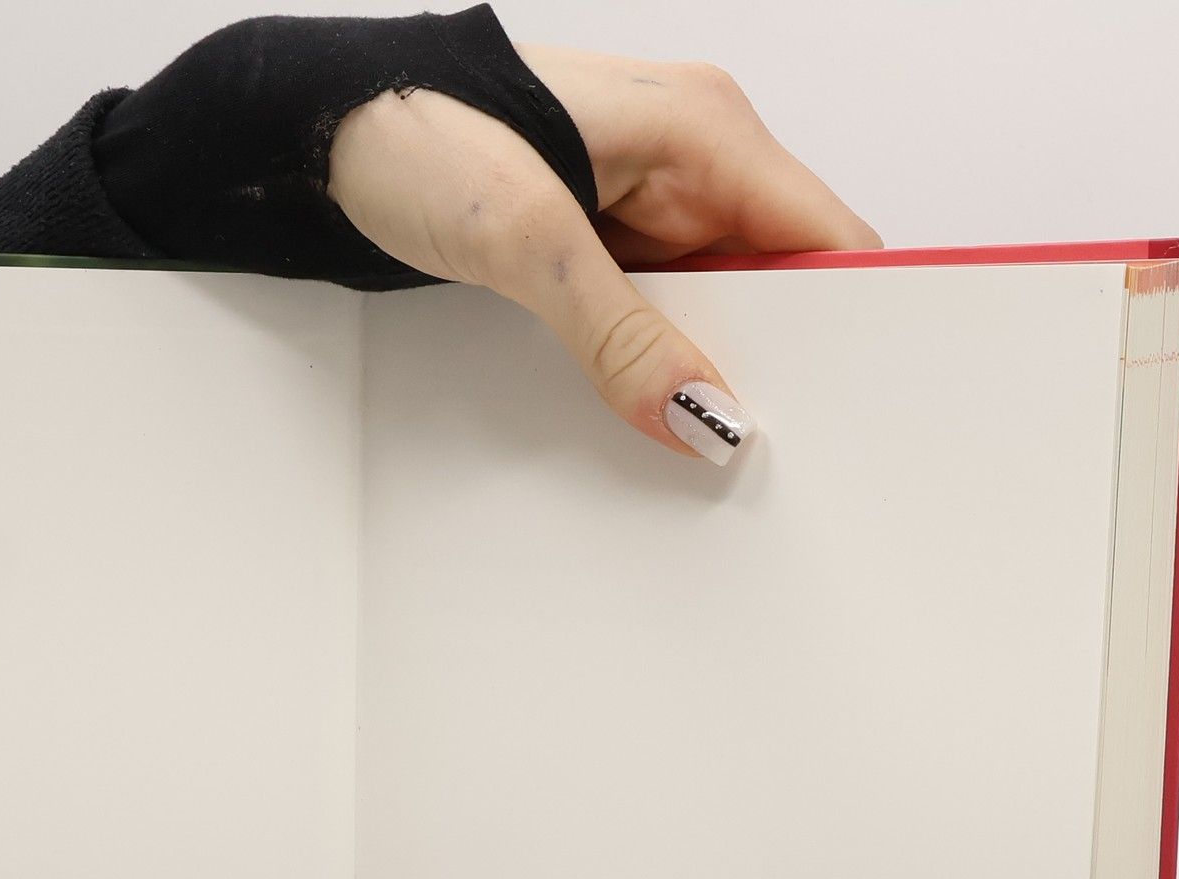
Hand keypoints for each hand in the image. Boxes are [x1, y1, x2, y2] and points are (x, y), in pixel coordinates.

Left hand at [328, 50, 879, 461]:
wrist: (324, 132)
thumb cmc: (416, 133)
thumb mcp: (527, 239)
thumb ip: (619, 332)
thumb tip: (698, 411)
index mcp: (705, 129)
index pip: (826, 236)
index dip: (854, 320)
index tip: (851, 407)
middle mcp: (691, 160)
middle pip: (779, 280)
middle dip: (777, 359)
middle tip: (767, 449)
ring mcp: (645, 202)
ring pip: (718, 304)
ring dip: (708, 367)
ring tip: (706, 440)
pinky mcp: (601, 241)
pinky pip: (658, 312)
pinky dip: (657, 360)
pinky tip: (651, 407)